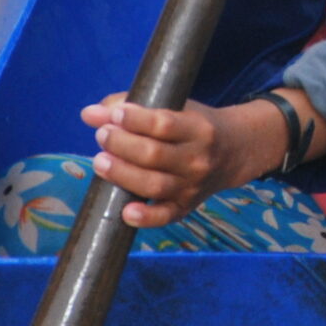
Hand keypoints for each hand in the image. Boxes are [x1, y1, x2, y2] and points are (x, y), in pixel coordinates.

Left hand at [82, 92, 290, 227]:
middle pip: (154, 155)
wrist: (235, 151)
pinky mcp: (186, 206)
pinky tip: (126, 212)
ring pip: (155, 185)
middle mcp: (198, 159)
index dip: (135, 120)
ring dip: (123, 174)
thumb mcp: (175, 107)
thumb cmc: (195, 125)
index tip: (113, 115)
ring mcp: (192, 186)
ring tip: (100, 162)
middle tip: (102, 136)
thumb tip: (90, 114)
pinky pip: (165, 216)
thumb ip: (133, 107)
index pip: (163, 124)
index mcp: (198, 128)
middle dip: (122, 145)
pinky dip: (146, 218)